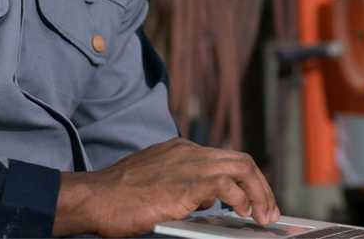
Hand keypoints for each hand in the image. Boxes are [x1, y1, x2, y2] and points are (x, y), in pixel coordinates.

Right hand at [53, 138, 279, 236]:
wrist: (94, 198)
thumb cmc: (118, 197)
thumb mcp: (155, 182)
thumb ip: (182, 185)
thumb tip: (207, 201)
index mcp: (181, 149)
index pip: (226, 158)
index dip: (247, 179)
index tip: (255, 198)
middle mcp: (189, 152)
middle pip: (241, 160)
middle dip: (261, 185)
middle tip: (269, 210)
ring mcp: (188, 165)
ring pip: (241, 167)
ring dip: (259, 193)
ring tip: (262, 214)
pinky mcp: (185, 184)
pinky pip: (226, 183)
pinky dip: (240, 198)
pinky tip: (241, 212)